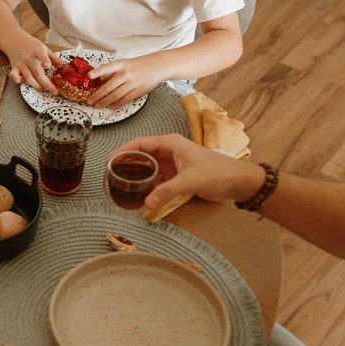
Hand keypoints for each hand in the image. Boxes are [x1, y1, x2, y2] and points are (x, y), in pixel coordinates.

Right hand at [2, 33, 62, 94]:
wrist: (14, 40)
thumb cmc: (31, 45)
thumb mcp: (44, 49)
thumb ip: (55, 59)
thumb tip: (65, 67)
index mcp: (38, 51)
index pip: (41, 55)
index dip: (45, 60)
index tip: (48, 66)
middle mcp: (29, 58)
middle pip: (37, 73)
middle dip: (46, 84)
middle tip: (54, 90)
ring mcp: (21, 64)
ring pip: (28, 78)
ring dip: (36, 85)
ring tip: (42, 86)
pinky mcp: (14, 67)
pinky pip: (14, 77)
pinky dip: (19, 81)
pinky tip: (25, 81)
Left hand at [86, 55, 165, 108]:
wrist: (157, 66)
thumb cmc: (139, 65)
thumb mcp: (125, 64)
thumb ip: (113, 72)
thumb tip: (100, 79)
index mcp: (121, 64)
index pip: (107, 68)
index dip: (98, 72)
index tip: (89, 76)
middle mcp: (126, 73)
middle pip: (109, 86)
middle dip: (97, 95)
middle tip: (89, 100)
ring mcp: (132, 83)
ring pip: (116, 95)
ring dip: (105, 101)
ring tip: (97, 105)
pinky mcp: (138, 90)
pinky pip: (125, 99)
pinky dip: (117, 103)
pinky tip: (111, 106)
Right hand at [110, 135, 263, 208]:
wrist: (235, 181)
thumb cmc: (217, 172)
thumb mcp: (190, 180)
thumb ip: (167, 191)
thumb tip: (147, 203)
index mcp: (170, 143)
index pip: (139, 144)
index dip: (122, 151)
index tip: (109, 161)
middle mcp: (168, 151)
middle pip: (140, 154)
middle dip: (125, 164)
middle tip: (110, 175)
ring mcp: (172, 163)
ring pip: (147, 167)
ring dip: (136, 175)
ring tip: (121, 185)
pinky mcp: (176, 175)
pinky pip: (156, 178)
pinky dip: (147, 185)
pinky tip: (140, 194)